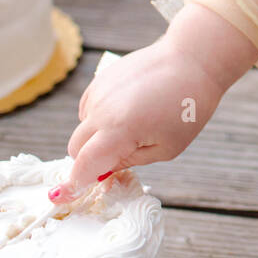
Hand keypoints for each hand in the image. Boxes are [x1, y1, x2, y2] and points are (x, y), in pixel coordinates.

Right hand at [53, 36, 226, 198]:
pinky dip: (101, 116)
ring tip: (135, 124)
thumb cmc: (188, 107)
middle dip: (88, 160)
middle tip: (115, 159)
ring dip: (97, 135)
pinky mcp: (101, 78)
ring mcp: (99, 91)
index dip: (74, 184)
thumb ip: (129, 162)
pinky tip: (129, 108)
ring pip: (83, 126)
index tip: (64, 197)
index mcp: (119, 130)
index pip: (83, 165)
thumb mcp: (167, 148)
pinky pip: (90, 107)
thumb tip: (103, 171)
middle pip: (75, 147)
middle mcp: (102, 110)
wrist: (193, 60)